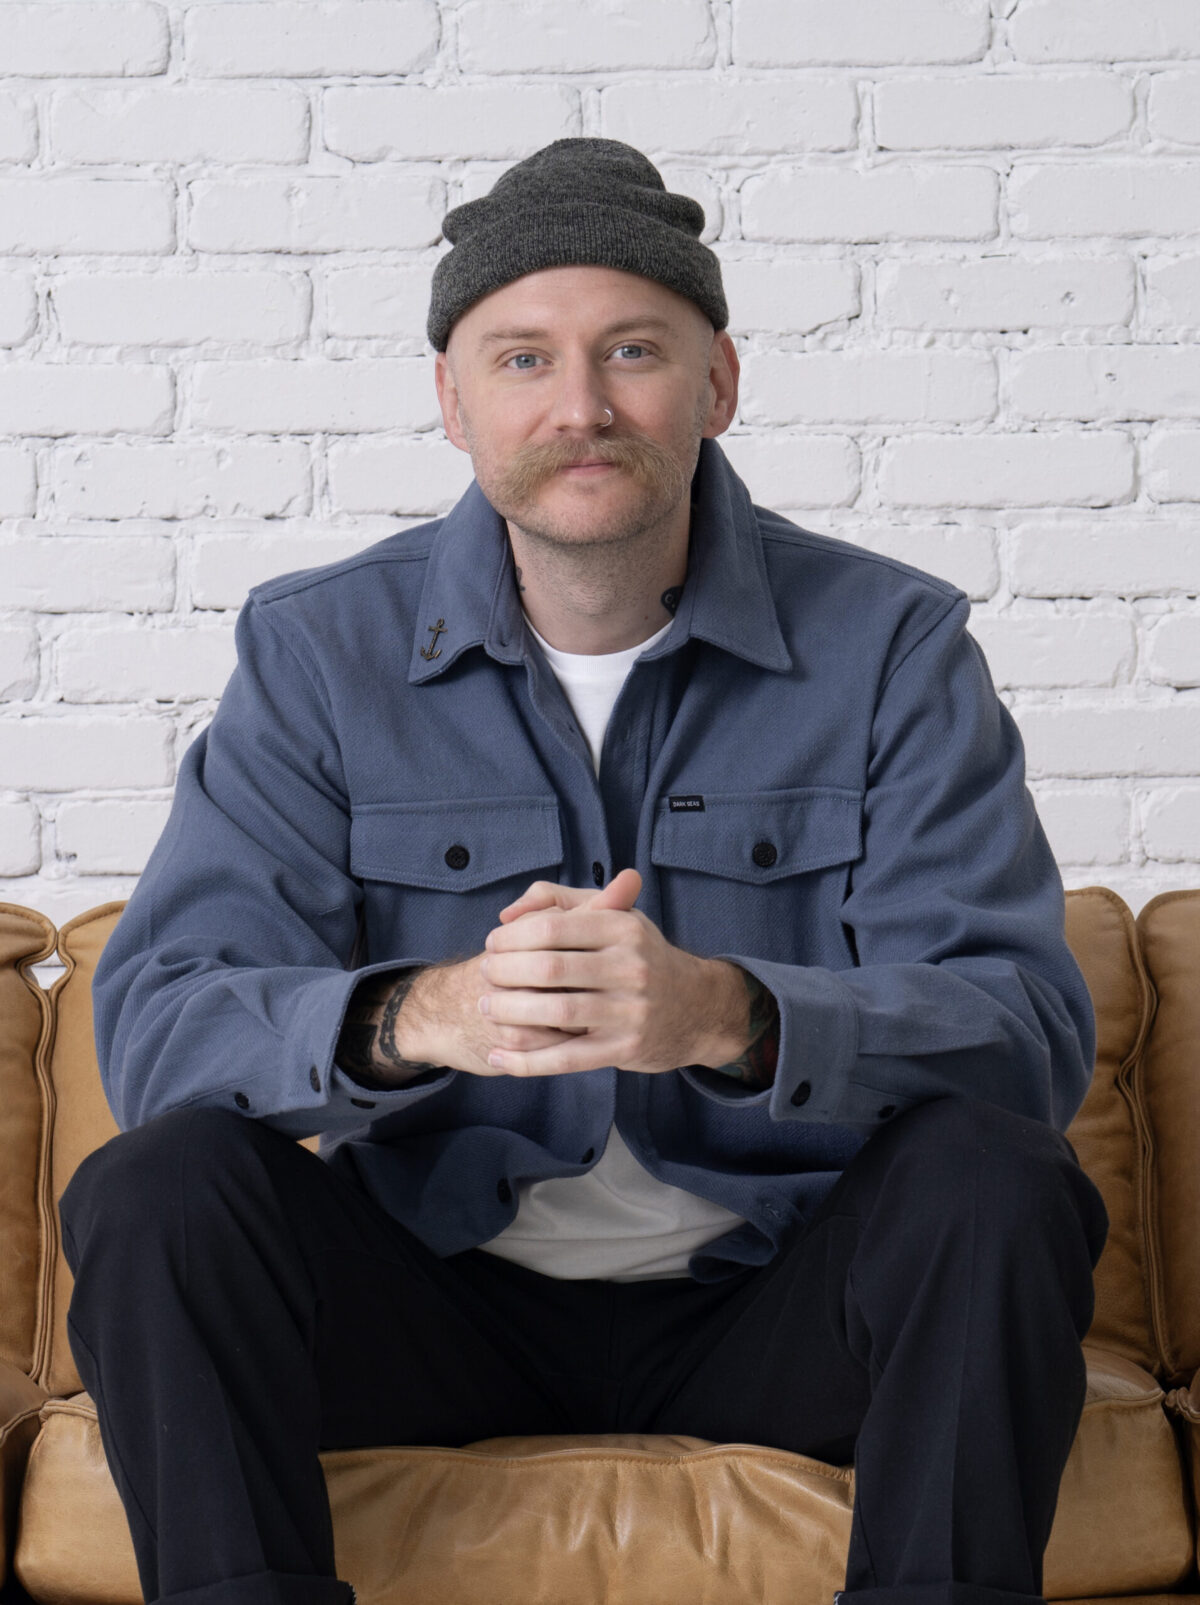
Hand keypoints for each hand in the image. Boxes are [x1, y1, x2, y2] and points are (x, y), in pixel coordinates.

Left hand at [477, 868, 739, 1077]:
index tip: (493, 944)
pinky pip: (567, 1058)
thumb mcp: (613, 915)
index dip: (512, 937)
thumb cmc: (640, 956)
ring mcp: (631, 1011)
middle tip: (484, 974)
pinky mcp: (626, 1048)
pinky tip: (499, 1056)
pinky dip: (527, 1061)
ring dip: (509, 1012)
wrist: (696, 1008)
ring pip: (555, 1013)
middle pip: (549, 970)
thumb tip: (508, 915)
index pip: (552, 928)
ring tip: (487, 1007)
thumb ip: (559, 901)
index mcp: (623, 927)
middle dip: (504, 973)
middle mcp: (631, 967)